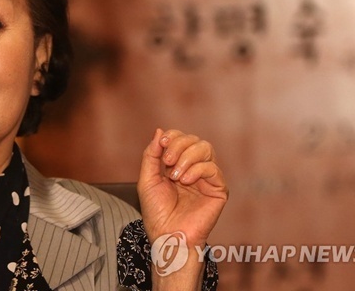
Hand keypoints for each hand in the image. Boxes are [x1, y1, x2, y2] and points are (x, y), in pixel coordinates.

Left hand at [138, 129, 227, 245]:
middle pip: (195, 140)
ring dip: (187, 156)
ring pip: (206, 148)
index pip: (182, 138)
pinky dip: (197, 170)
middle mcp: (194, 168)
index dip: (173, 135)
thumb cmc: (156, 212)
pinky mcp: (218, 190)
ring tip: (175, 175)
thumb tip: (160, 131)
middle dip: (179, 145)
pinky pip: (213, 168)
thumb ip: (152, 154)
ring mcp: (207, 178)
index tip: (163, 142)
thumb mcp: (147, 178)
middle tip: (167, 161)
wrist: (166, 235)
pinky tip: (185, 181)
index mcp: (178, 164)